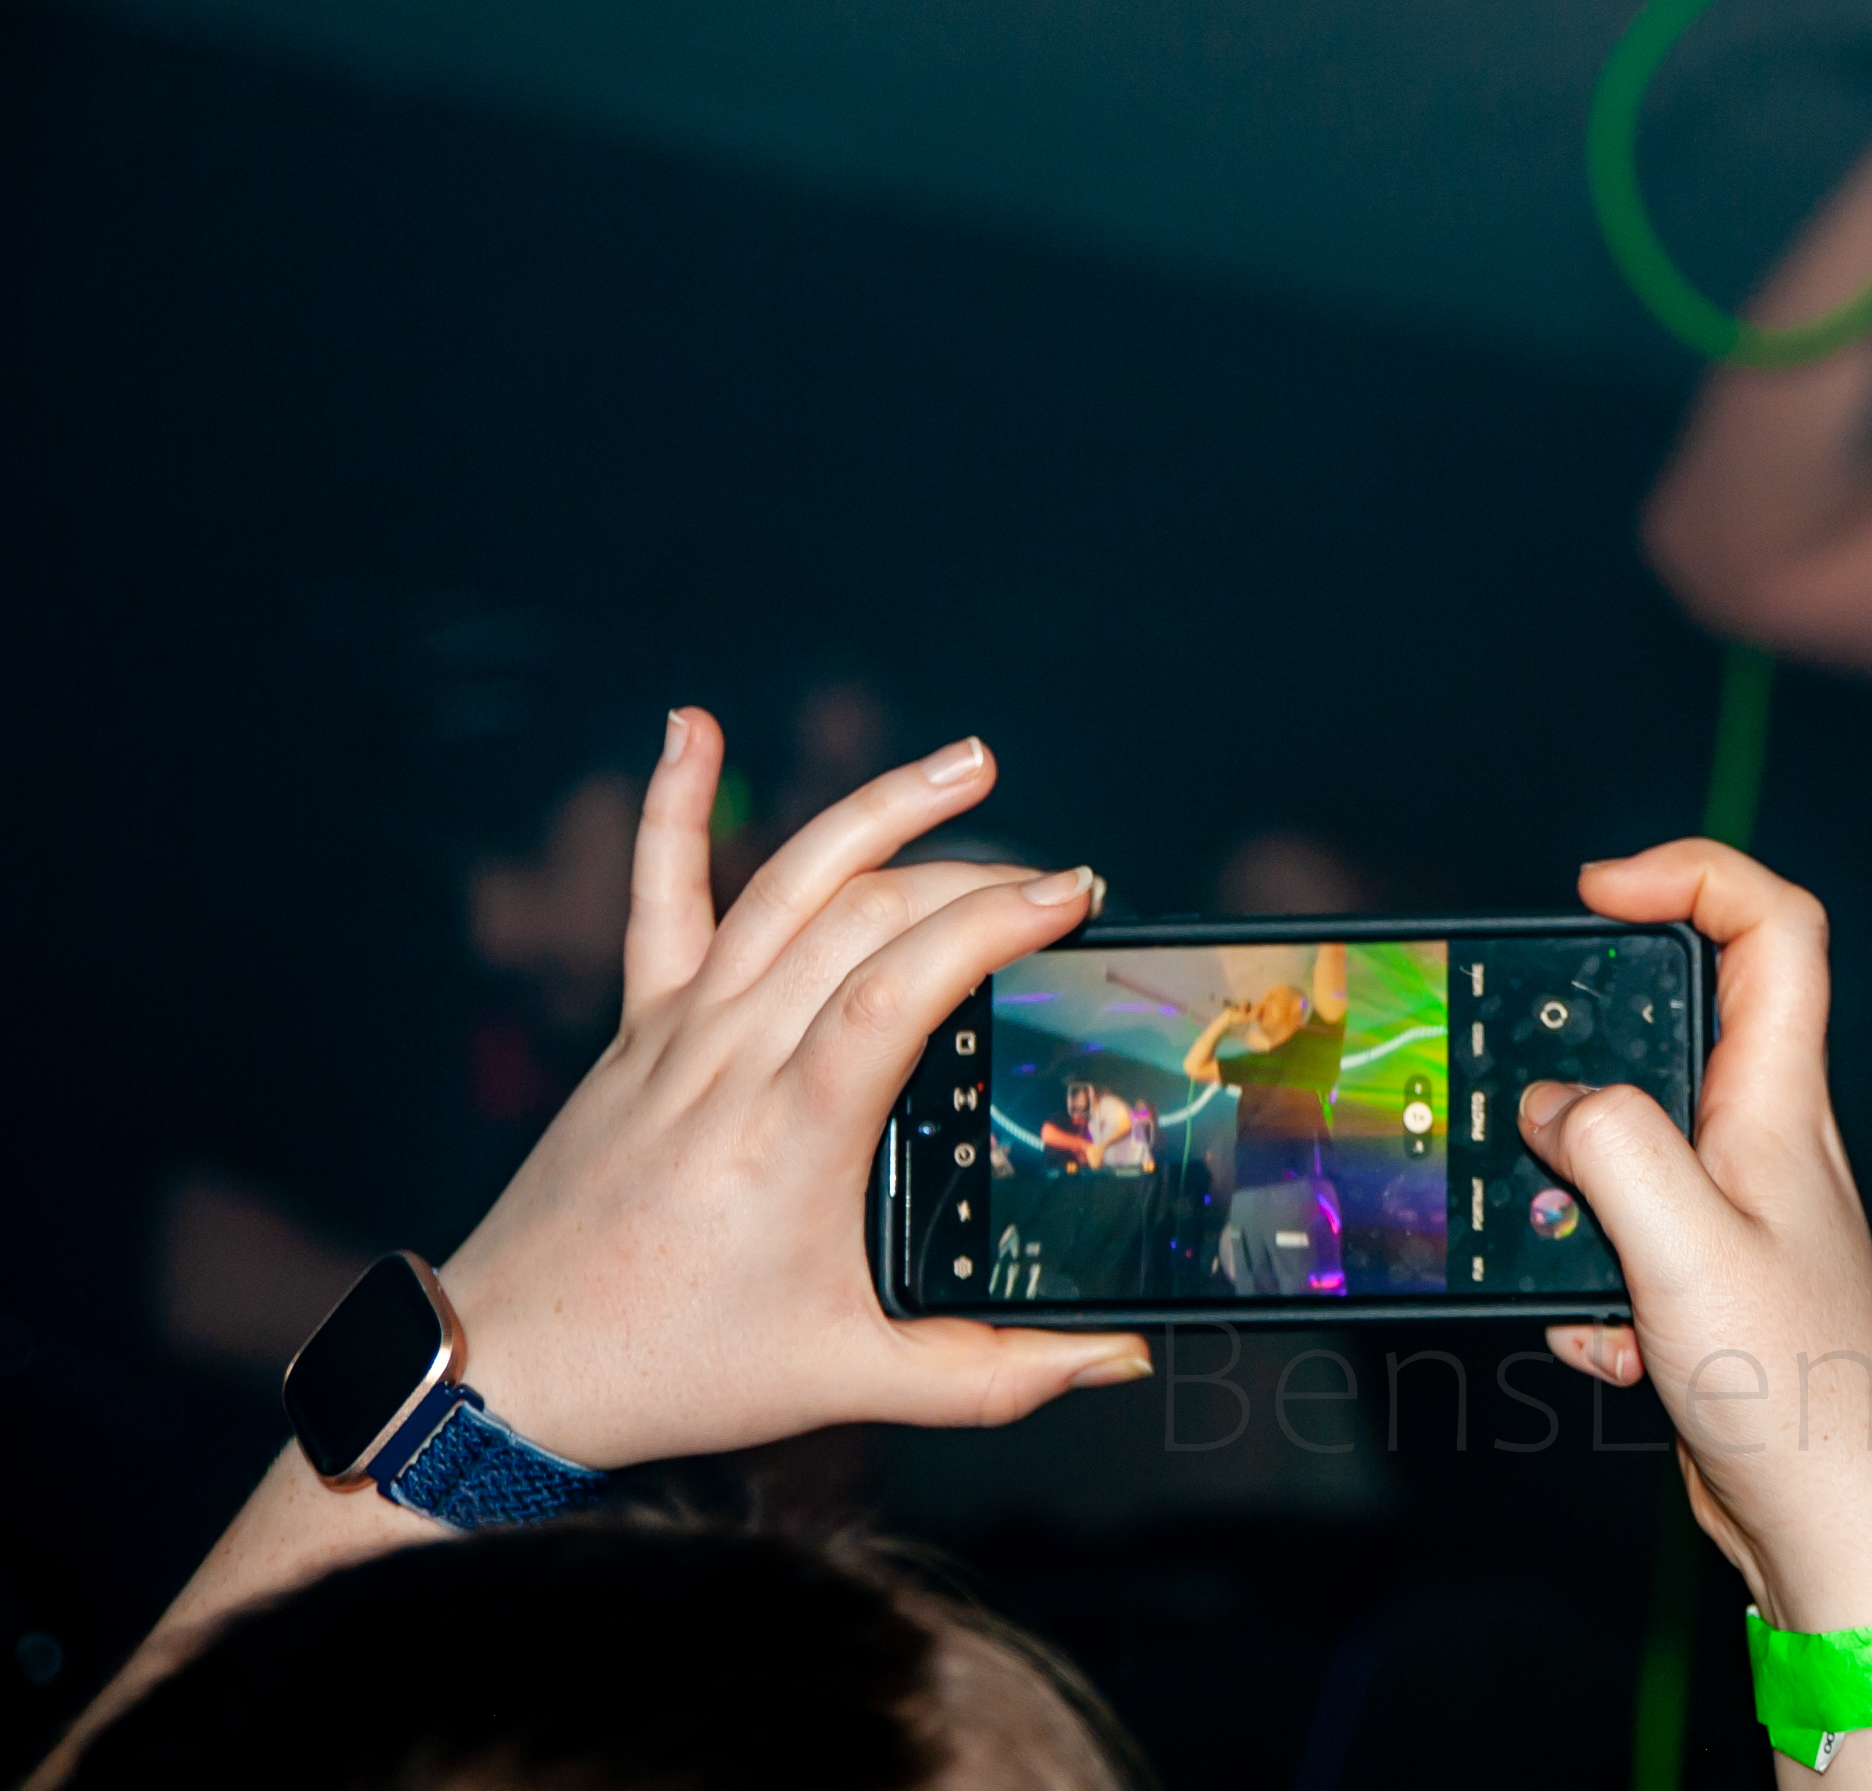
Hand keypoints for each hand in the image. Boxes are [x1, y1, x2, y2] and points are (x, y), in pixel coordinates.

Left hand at [435, 709, 1152, 1471]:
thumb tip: (1123, 1356)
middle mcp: (730, 1063)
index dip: (989, 925)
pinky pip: (659, 897)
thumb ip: (998, 1376)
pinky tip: (692, 727)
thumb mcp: (851, 1382)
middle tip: (1060, 880)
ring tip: (968, 762)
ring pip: (786, 886)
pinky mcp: (640, 1025)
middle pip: (861, 921)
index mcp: (789, 1141)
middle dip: (975, 876)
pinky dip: (673, 806)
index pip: (896, 991)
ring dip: (880, 808)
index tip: (1071, 897)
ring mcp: (678, 1030)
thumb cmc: (679, 1371)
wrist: (512, 1364)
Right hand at [1523, 842, 1871, 1634]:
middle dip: (1591, 1056)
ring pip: (1634, 1143)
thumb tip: (1550, 1105)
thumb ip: (1608, 1145)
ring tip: (1576, 1265)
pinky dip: (1594, 1284)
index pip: (1773, 928)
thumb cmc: (1793, 1391)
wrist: (1833, 1528)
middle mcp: (1768, 1141)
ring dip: (1578, 1195)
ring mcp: (1740, 1209)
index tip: (1597, 891)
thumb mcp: (1679, 1246)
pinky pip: (1625, 1239)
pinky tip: (1610, 1343)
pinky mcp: (1709, 1278)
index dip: (1692, 873)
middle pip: (1685, 1023)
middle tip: (1530, 1090)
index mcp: (1781, 1105)